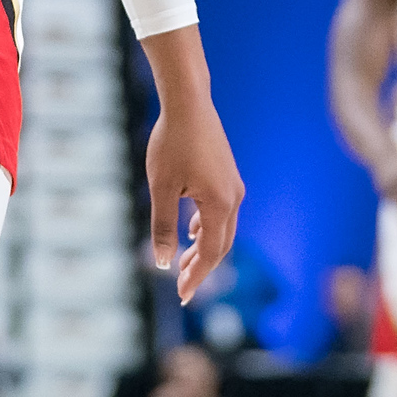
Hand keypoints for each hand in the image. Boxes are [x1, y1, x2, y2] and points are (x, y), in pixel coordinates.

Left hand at [144, 86, 243, 305]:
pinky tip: (192, 228)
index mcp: (220, 205)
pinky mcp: (227, 175)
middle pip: (221, 245)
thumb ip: (163, 226)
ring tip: (183, 262)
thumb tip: (164, 262)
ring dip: (204, 247)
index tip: (182, 295)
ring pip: (223, 228)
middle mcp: (234, 198)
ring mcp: (233, 185)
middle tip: (182, 286)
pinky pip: (222, 211)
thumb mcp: (161, 187)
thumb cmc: (171, 142)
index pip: (210, 253)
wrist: (188, 101)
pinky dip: (208, 226)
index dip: (196, 277)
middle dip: (201, 267)